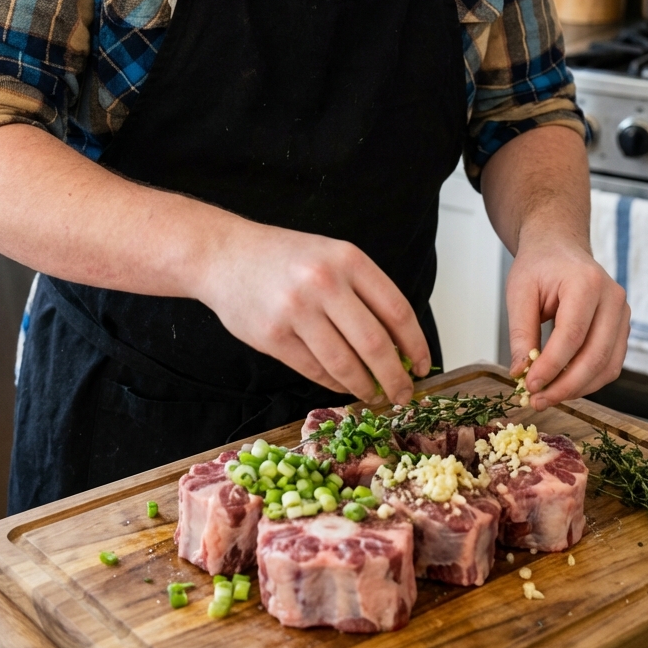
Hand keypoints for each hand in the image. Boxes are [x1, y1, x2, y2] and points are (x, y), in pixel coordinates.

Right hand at [199, 222, 427, 405]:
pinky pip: (314, 370)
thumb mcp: (331, 256)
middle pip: (375, 344)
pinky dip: (333, 383)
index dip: (416, 345)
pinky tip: (342, 384)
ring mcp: (296, 310)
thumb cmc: (284, 257)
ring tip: (373, 393)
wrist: (225, 254)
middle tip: (403, 394)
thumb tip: (399, 346)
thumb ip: (363, 293)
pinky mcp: (273, 336)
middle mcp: (324, 282)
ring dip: (364, 386)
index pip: (396, 310)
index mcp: (347, 259)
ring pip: (345, 364)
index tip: (423, 366)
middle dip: (395, 377)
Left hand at [506, 234, 629, 410]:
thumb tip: (521, 373)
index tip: (529, 386)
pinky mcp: (622, 329)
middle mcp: (613, 298)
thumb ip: (521, 332)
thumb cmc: (538, 266)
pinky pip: (610, 364)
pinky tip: (563, 386)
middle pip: (595, 356)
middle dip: (565, 385)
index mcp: (587, 282)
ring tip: (547, 397)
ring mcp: (623, 314)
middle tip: (537, 400)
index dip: (551, 366)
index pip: (572, 335)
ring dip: (577, 389)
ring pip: (608, 366)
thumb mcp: (519, 291)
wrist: (559, 247)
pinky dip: (588, 381)